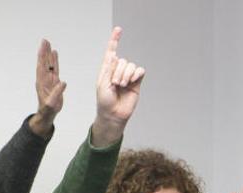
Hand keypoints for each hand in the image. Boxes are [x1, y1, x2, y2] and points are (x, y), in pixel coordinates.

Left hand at [29, 39, 65, 137]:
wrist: (48, 113)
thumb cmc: (48, 110)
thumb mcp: (52, 103)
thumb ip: (57, 93)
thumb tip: (63, 83)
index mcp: (42, 82)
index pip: (41, 67)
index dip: (42, 57)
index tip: (43, 47)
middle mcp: (44, 78)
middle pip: (44, 62)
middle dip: (44, 52)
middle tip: (44, 41)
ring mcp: (49, 79)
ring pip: (48, 64)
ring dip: (48, 54)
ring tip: (48, 44)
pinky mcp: (54, 81)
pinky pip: (54, 68)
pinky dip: (54, 61)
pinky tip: (54, 54)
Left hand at [91, 27, 145, 146]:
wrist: (113, 114)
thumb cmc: (104, 101)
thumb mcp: (102, 84)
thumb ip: (109, 70)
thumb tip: (115, 56)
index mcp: (107, 70)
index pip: (111, 52)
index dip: (114, 41)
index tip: (118, 30)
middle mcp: (117, 71)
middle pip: (122, 60)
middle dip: (118, 72)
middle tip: (115, 84)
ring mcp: (128, 76)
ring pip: (131, 65)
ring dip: (126, 75)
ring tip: (121, 86)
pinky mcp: (136, 81)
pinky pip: (140, 70)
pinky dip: (135, 74)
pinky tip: (131, 82)